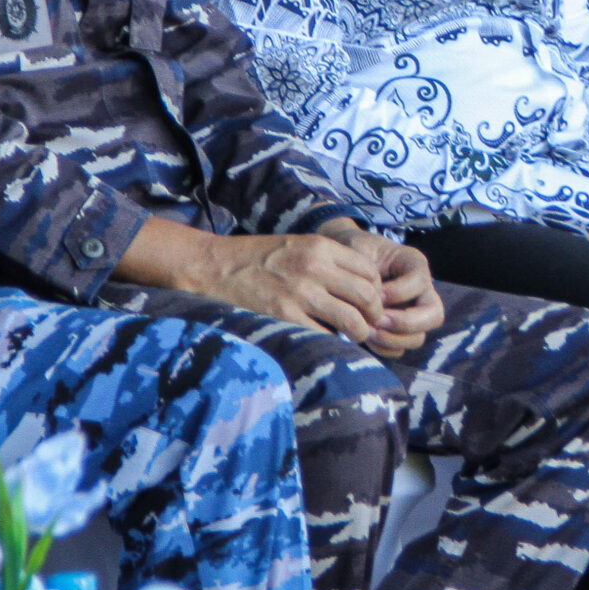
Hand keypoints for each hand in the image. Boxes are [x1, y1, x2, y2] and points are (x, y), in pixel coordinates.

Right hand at [185, 229, 391, 340]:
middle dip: (374, 314)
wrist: (211, 266)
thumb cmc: (255, 258)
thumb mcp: (296, 246)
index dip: (377, 290)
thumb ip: (328, 262)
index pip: (370, 271)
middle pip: (369, 296)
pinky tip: (325, 342)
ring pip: (353, 320)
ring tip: (353, 338)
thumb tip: (360, 289)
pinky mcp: (284, 316)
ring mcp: (300, 293)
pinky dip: (330, 343)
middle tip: (368, 324)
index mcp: (320, 247)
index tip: (370, 302)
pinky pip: (323, 336)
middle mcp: (315, 267)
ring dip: (359, 333)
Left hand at [346, 226, 441, 357]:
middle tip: (376, 320)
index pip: (420, 282)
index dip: (397, 292)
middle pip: (434, 315)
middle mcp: (421, 291)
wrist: (342, 260)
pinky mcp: (398, 332)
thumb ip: (366, 269)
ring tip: (367, 331)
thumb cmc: (352, 252)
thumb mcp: (359, 249)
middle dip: (404, 322)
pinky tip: (365, 337)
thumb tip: (373, 299)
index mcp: (414, 265)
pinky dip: (383, 348)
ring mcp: (412, 314)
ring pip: (418, 338)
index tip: (373, 293)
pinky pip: (400, 350)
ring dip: (392, 338)